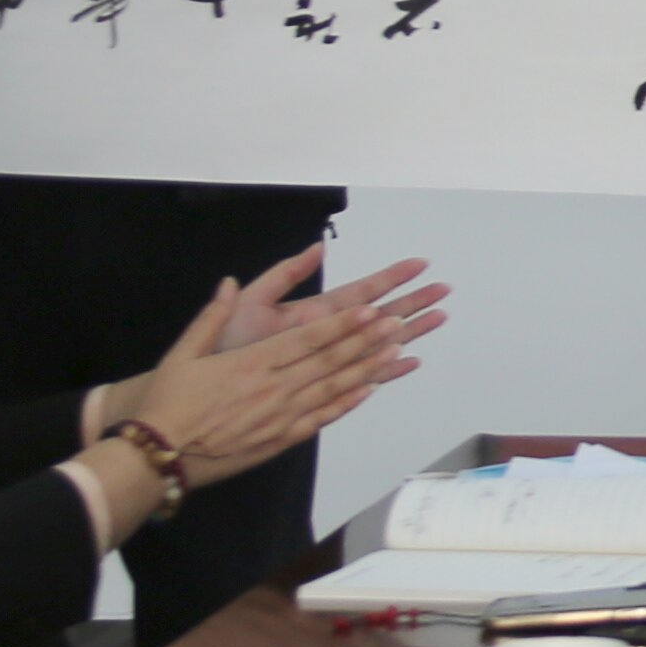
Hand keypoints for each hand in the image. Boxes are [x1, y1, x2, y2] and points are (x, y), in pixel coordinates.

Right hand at [108, 272, 401, 483]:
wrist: (157, 455)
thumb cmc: (168, 402)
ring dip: (367, 368)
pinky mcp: (279, 440)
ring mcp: (280, 416)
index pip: (308, 338)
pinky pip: (321, 419)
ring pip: (333, 388)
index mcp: (252, 362)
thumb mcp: (183, 352)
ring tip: (397, 351)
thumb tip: (228, 282)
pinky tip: (369, 390)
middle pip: (329, 360)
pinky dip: (347, 403)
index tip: (371, 309)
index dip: (343, 323)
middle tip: (398, 322)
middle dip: (367, 340)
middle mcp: (273, 388)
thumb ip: (211, 316)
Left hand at [210, 239, 451, 375]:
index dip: (388, 278)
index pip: (358, 293)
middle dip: (411, 303)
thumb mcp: (247, 303)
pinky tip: (408, 362)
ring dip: (408, 333)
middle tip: (443, 291)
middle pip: (377, 318)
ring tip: (438, 319)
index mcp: (310, 316)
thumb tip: (316, 248)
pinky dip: (385, 371)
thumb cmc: (221, 351)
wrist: (202, 397)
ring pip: (376, 345)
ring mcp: (324, 363)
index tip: (416, 264)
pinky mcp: (321, 389)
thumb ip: (281, 276)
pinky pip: (360, 378)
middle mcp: (324, 338)